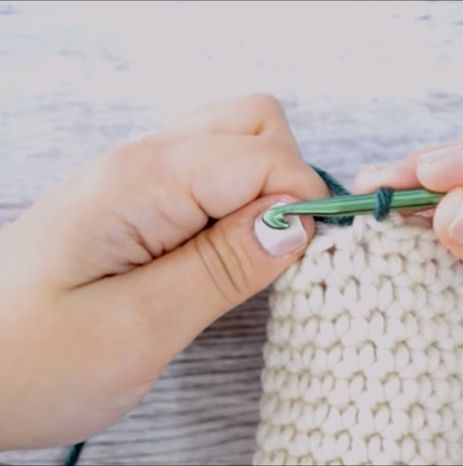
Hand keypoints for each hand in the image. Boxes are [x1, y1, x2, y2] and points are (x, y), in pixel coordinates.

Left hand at [0, 94, 327, 448]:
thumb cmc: (30, 362)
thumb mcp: (136, 329)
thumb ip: (223, 268)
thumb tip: (297, 226)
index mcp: (142, 182)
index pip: (264, 155)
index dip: (301, 203)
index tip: (303, 258)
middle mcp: (142, 160)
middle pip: (256, 125)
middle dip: (289, 181)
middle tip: (278, 252)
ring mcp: (139, 174)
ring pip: (238, 142)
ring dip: (265, 190)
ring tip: (250, 255)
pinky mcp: (140, 198)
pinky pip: (213, 172)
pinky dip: (239, 202)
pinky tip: (222, 249)